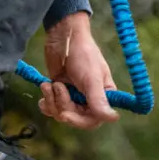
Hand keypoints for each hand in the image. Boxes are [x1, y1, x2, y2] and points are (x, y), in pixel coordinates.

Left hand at [38, 12, 118, 128]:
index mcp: (102, 96)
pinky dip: (46, 100)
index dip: (79, 121)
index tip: (66, 114)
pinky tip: (45, 87)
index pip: (94, 120)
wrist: (64, 38)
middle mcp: (88, 99)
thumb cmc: (83, 54)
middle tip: (57, 88)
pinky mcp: (58, 92)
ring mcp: (72, 96)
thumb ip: (99, 99)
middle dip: (63, 105)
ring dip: (52, 100)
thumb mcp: (92, 77)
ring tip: (50, 83)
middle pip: (74, 117)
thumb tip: (113, 118)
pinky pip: (50, 107)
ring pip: (60, 113)